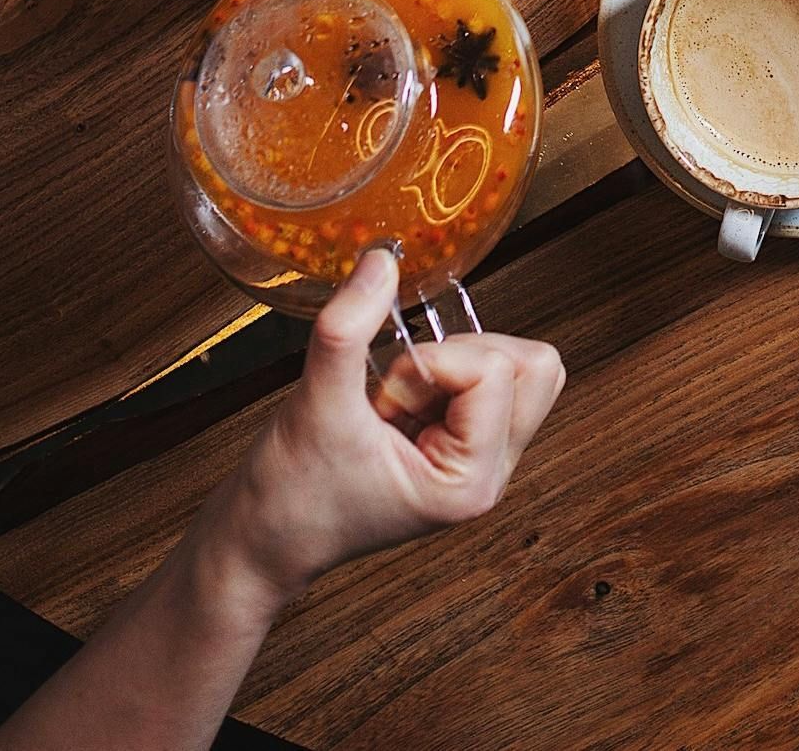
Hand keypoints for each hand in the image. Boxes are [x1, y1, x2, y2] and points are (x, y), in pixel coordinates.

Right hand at [204, 247, 563, 609]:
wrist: (264, 538)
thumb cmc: (292, 495)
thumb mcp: (316, 404)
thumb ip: (349, 326)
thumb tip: (382, 260)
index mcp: (470, 482)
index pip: (495, 372)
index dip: (434, 364)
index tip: (383, 398)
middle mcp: (489, 474)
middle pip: (535, 367)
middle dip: (465, 355)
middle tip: (404, 387)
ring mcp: (481, 459)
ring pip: (519, 368)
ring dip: (456, 361)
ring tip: (399, 398)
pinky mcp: (464, 442)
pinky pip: (490, 377)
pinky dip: (446, 369)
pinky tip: (399, 402)